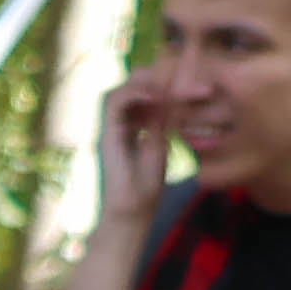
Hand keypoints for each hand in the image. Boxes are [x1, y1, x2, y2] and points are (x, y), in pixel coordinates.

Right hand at [98, 68, 174, 225]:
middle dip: (151, 79)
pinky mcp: (105, 134)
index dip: (159, 83)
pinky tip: (156, 97)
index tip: (185, 82)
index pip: (139, 94)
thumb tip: (170, 95)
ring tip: (167, 89)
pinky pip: (113, 103)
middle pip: (126, 87)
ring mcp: (108, 129)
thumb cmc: (146, 185)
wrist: (132, 210)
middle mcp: (115, 125)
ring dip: (142, 84)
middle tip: (178, 80)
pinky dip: (134, 94)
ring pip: (116, 91)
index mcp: (129, 126)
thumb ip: (161, 120)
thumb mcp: (160, 142)